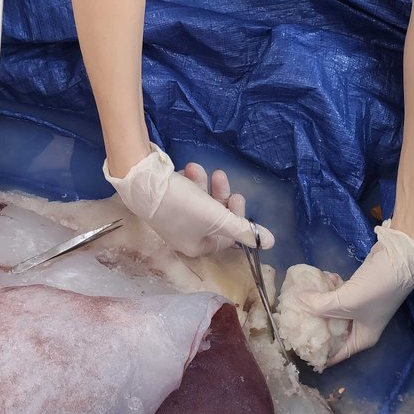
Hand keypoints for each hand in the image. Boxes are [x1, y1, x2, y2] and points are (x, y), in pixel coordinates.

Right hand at [104, 145, 274, 257]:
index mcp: (197, 246)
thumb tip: (270, 242)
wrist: (142, 184)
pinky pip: (182, 194)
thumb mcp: (218, 218)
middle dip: (219, 194)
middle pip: (213, 217)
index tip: (237, 196)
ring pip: (198, 202)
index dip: (236, 217)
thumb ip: (245, 229)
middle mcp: (184, 237)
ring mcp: (171, 219)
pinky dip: (187, 182)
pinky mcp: (162, 203)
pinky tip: (183, 170)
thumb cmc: (183, 205)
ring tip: (196, 167)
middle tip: (221, 176)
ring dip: (202, 183)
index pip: (226, 237)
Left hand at [293, 220, 413, 364]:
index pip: (336, 353)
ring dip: (320, 300)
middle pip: (331, 330)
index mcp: (361, 338)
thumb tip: (297, 301)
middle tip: (292, 317)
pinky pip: (338, 293)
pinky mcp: (358, 289)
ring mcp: (359, 307)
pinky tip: (323, 277)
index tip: (297, 348)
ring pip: (332, 309)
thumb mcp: (345, 302)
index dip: (318, 353)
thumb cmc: (376, 290)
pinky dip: (330, 287)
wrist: (398, 259)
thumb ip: (319, 305)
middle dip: (314, 322)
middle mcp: (360, 326)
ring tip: (302, 294)